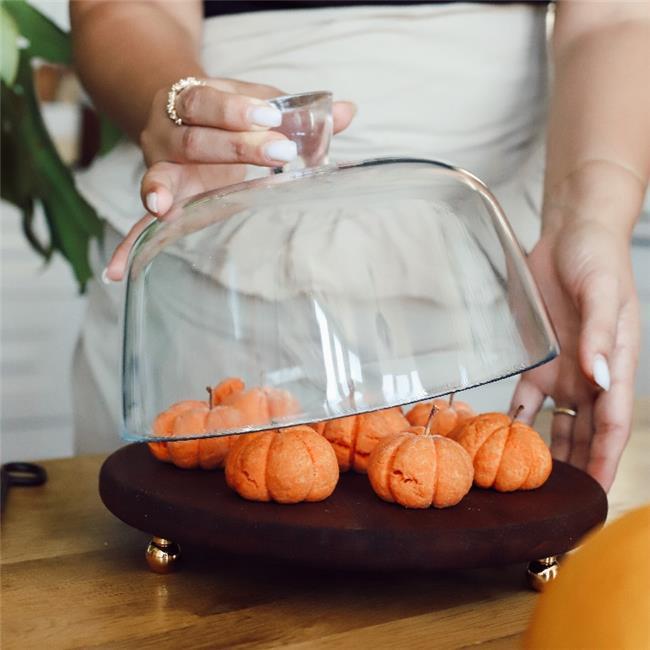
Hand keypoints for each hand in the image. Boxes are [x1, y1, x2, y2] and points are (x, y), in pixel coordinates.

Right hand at [105, 78, 355, 279]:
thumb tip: (348, 112)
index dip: (238, 109)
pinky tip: (118, 271)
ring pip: (161, 175)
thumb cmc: (227, 112)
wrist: (178, 106)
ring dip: (162, 191)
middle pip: (194, 140)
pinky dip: (130, 243)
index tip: (273, 118)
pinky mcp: (161, 195)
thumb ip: (300, 113)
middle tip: (279, 155)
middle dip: (233, 147)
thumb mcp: (258, 106)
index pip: (210, 101)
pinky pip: (138, 221)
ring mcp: (160, 165)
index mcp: (194, 100)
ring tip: (160, 205)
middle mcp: (170, 131)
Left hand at [511, 217, 639, 490]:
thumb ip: (603, 335)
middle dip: (579, 469)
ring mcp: (564, 370)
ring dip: (549, 452)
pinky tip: (503, 440)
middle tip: (562, 503)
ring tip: (533, 482)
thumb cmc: (597, 260)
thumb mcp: (603, 293)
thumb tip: (602, 378)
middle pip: (587, 434)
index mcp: (617, 365)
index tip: (597, 494)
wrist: (571, 236)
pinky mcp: (538, 359)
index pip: (614, 424)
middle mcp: (591, 376)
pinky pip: (526, 398)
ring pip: (558, 424)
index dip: (607, 461)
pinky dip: (517, 419)